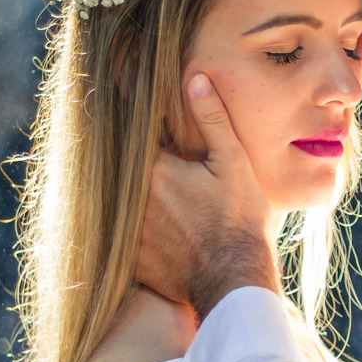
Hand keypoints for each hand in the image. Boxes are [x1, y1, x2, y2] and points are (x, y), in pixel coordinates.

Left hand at [138, 74, 278, 318]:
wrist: (235, 282)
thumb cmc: (240, 221)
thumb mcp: (233, 163)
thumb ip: (212, 120)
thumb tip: (195, 79)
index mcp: (155, 169)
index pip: (135, 140)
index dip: (139, 132)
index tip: (140, 124)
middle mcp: (134, 201)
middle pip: (125, 175)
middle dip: (137, 170)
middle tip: (160, 173)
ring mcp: (131, 234)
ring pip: (122, 209)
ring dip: (134, 203)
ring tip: (158, 201)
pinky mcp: (134, 263)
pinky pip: (126, 242)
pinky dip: (138, 236)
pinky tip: (157, 235)